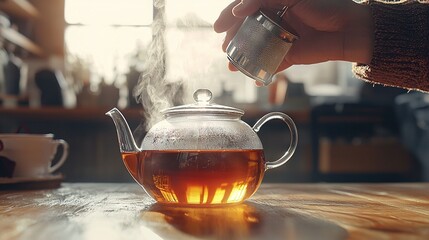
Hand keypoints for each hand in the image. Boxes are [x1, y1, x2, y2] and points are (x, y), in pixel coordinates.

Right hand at [214, 0, 373, 71]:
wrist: (352, 30)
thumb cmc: (326, 6)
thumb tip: (238, 11)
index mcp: (276, 2)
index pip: (246, 7)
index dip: (229, 16)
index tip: (217, 27)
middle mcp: (277, 18)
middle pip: (248, 29)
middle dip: (234, 40)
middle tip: (225, 49)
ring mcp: (283, 37)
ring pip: (257, 47)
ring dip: (243, 57)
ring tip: (233, 66)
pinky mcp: (291, 55)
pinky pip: (272, 63)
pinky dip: (262, 70)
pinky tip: (252, 76)